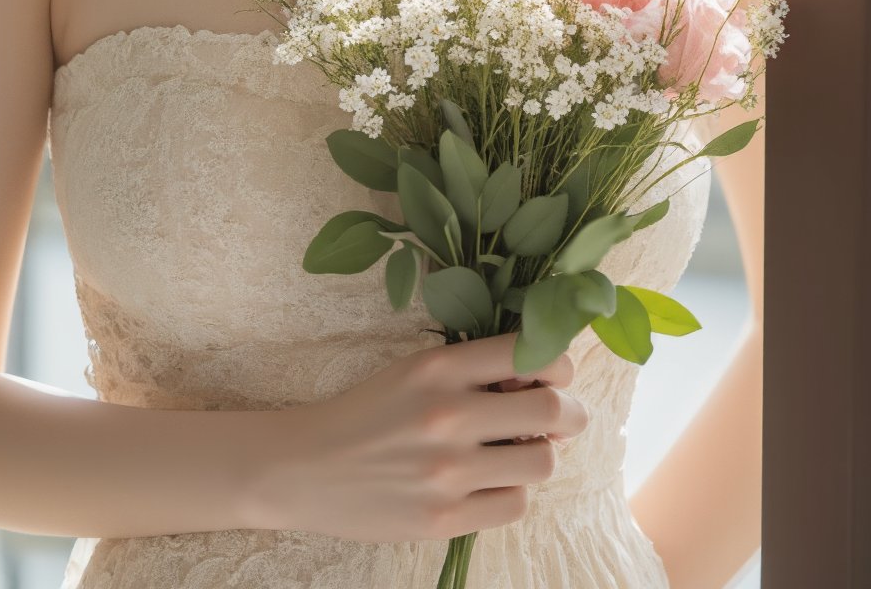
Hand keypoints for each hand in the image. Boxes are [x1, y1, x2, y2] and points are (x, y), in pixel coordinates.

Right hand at [261, 330, 589, 542]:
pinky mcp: (443, 518)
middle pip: (553, 410)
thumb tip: (545, 383)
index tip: (553, 376)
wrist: (305, 467)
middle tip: (560, 418)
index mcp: (440, 366)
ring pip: (542, 462)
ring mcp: (447, 471)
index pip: (532, 355)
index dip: (559, 365)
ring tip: (518, 452)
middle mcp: (448, 414)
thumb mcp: (415, 369)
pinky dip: (512, 492)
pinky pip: (515, 505)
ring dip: (539, 455)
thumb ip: (475, 370)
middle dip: (569, 412)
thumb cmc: (367, 411)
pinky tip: (490, 482)